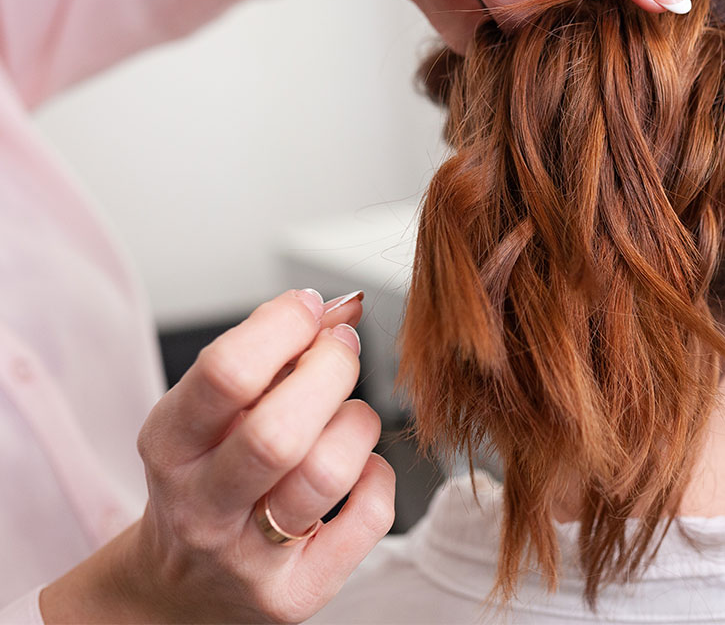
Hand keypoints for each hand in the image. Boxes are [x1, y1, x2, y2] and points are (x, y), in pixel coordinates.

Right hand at [40, 289, 393, 623]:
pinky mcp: (296, 594)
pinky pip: (367, 519)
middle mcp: (202, 507)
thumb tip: (344, 307)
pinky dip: (378, 476)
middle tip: (342, 348)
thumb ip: (270, 356)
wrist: (180, 587)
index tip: (311, 308)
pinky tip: (360, 467)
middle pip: (278, 432)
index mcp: (170, 447)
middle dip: (330, 370)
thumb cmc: (209, 476)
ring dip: (357, 422)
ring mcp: (248, 558)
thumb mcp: (211, 414)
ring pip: (327, 474)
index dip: (283, 327)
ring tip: (349, 415)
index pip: (224, 376)